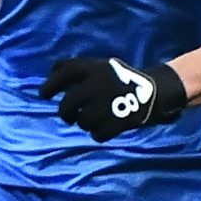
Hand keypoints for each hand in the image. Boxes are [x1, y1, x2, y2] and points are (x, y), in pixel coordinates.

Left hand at [40, 57, 186, 140]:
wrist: (157, 91)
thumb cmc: (125, 79)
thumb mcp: (103, 66)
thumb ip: (80, 71)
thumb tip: (52, 73)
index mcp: (93, 68)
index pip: (63, 72)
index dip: (50, 85)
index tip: (43, 95)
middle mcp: (97, 84)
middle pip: (67, 105)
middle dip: (65, 113)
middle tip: (69, 116)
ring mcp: (107, 104)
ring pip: (82, 121)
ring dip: (85, 123)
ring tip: (94, 120)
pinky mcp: (118, 121)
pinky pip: (98, 134)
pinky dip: (99, 134)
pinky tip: (104, 130)